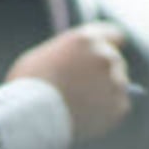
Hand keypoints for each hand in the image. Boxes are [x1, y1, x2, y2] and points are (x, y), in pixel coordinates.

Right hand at [5, 22, 131, 140]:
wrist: (34, 115)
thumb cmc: (29, 84)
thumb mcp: (43, 56)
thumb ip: (67, 54)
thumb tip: (76, 62)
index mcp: (85, 40)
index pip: (112, 34)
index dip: (108, 42)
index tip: (107, 50)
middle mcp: (105, 57)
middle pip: (114, 59)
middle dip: (101, 69)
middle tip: (82, 83)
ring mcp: (116, 82)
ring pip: (116, 84)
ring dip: (104, 90)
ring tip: (78, 103)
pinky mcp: (119, 106)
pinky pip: (116, 106)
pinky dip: (105, 110)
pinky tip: (85, 114)